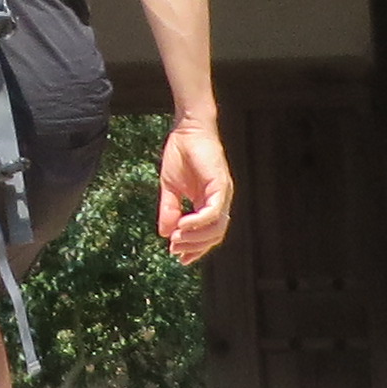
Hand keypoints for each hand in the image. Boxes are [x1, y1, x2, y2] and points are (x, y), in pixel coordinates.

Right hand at [155, 118, 233, 264]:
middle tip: (174, 249)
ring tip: (177, 239)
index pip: (208, 234)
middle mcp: (219, 201)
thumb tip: (164, 233)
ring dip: (196, 238)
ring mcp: (222, 194)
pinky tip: (182, 226)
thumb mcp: (169, 188)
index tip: (178, 258)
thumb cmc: (180, 155)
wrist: (186, 130)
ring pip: (217, 227)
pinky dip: (198, 222)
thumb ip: (169, 210)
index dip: (195, 248)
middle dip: (194, 247)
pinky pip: (213, 211)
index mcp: (208, 203)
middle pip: (215, 235)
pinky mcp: (220, 185)